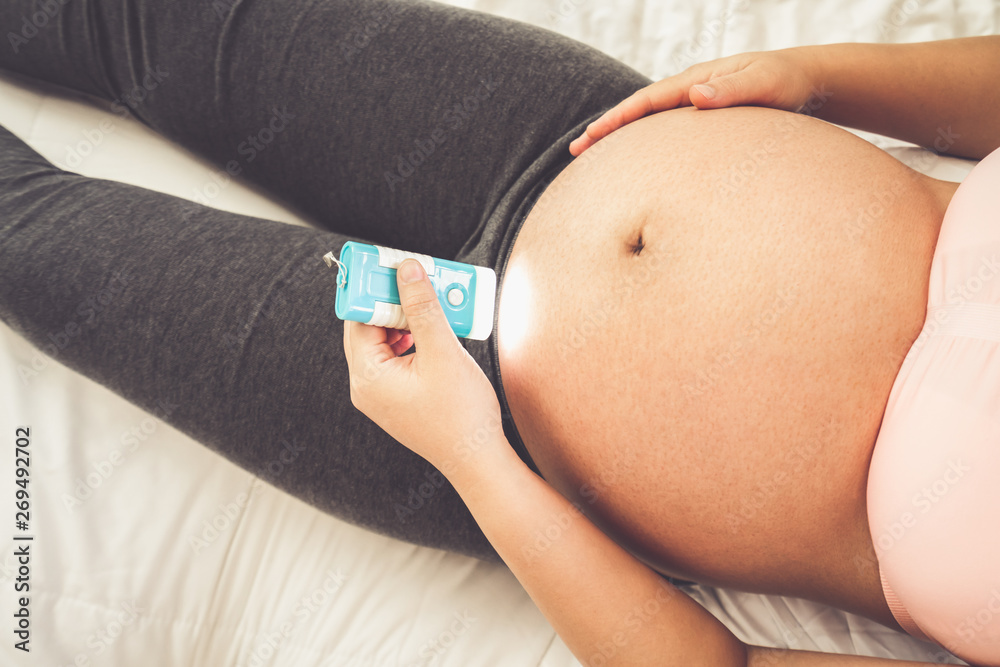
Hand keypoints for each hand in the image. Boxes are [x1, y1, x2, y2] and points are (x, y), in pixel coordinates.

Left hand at [343, 259, 503, 473]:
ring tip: (436, 304)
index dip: (375, 288)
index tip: (392, 265)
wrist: (478, 460)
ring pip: (385, 341)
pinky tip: (437, 331)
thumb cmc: (461, 414)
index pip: (358, 318)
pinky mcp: (397, 398)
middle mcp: (366, 386)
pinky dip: (415, 339)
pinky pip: (397, 358)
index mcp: (368, 377)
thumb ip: (423, 308)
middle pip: (370, 328)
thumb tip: (406, 270)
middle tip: (420, 279)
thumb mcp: (443, 352)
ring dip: (409, 318)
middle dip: (396, 301)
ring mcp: (381, 395)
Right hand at [569, 47, 821, 155]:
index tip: (592, 135)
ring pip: (647, 121)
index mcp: (695, 81)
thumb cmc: (786, 82)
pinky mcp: (700, 119)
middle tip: (576, 150)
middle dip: (605, 129)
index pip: (647, 101)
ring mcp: (692, 104)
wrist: (804, 80)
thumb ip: (732, 90)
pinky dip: (642, 142)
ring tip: (593, 157)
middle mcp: (688, 91)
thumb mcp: (764, 84)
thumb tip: (695, 95)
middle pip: (637, 111)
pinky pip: (664, 131)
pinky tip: (634, 161)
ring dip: (620, 137)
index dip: (617, 119)